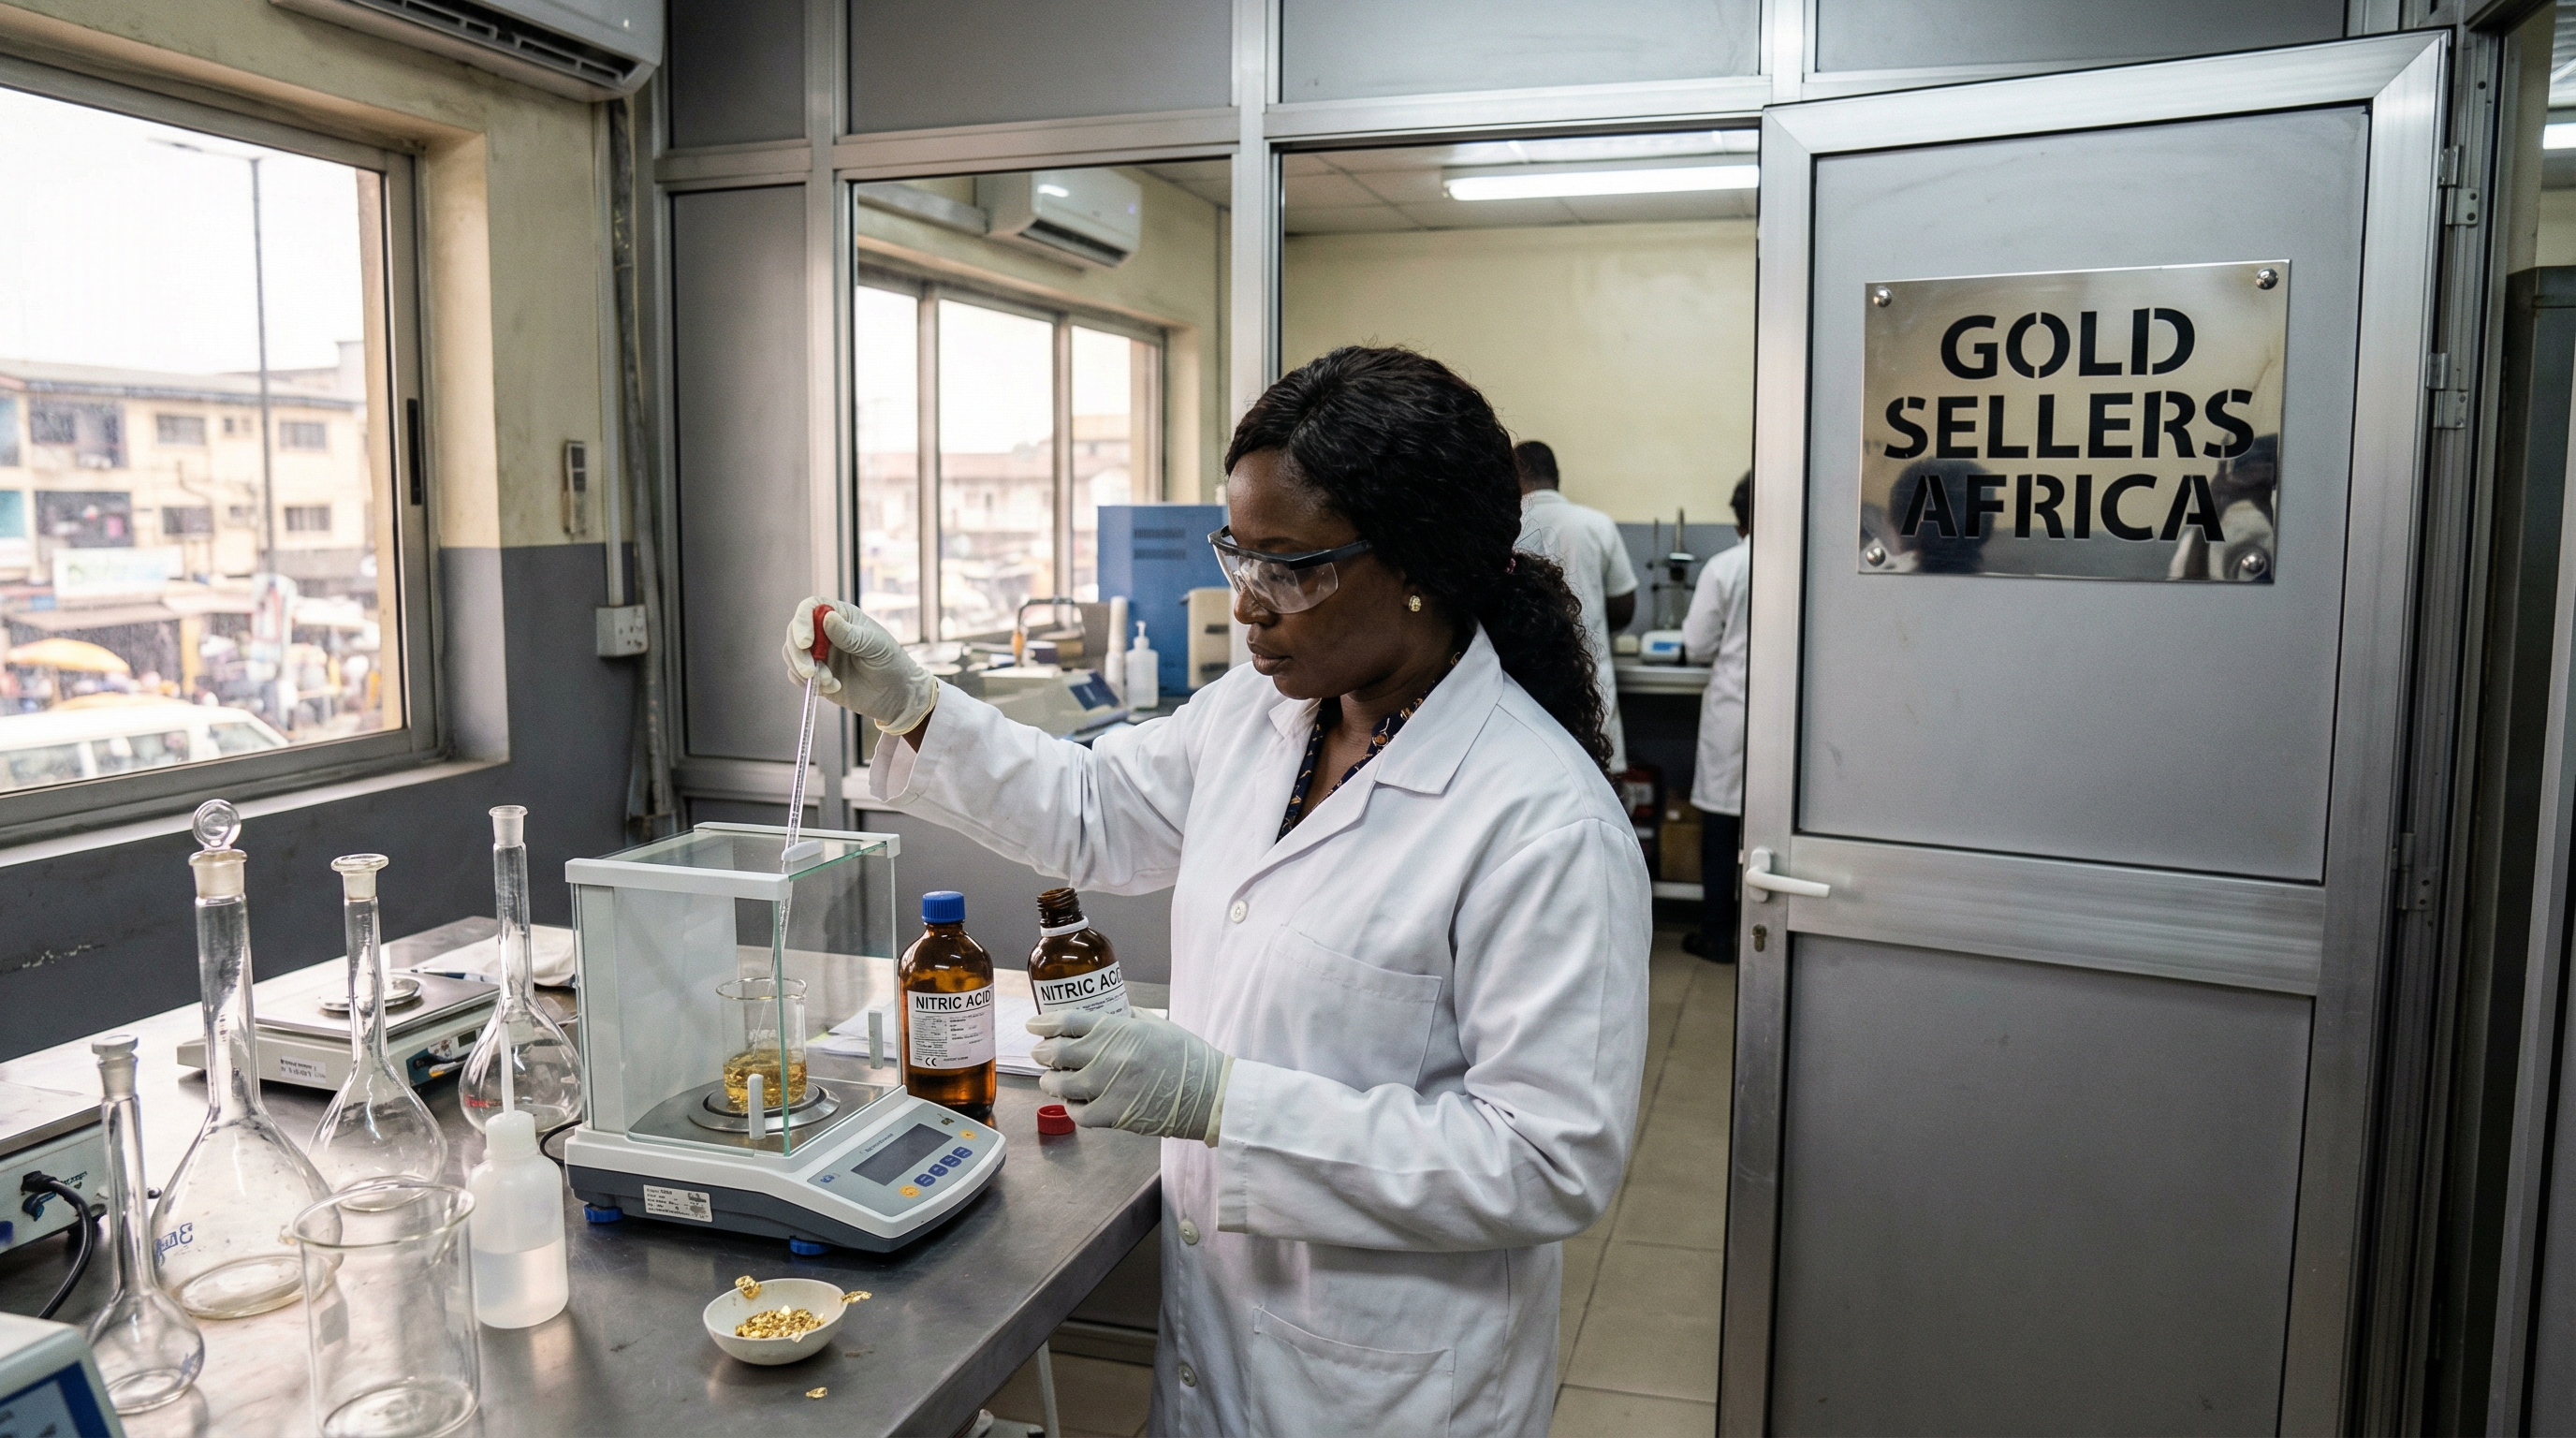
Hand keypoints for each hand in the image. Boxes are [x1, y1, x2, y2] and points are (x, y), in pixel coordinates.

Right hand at [783, 597, 937, 733]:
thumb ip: (850, 635)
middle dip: (797, 653)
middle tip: (810, 672)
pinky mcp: (817, 674)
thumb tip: (826, 617)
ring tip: (829, 682)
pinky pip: (796, 675)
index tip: (806, 643)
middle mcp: (825, 632)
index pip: (810, 608)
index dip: (802, 622)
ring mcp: (819, 654)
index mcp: (840, 616)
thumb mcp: (875, 646)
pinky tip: (832, 688)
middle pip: (795, 632)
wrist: (896, 696)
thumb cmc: (891, 663)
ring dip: (803, 670)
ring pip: (792, 654)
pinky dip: (807, 684)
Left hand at [1027, 1010, 1232, 1142]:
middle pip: (1056, 1052)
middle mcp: (1108, 1056)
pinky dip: (1070, 1106)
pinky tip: (1073, 1102)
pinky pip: (1077, 1112)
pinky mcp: (1113, 1115)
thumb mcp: (1156, 1024)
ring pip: (1059, 1084)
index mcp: (1119, 1029)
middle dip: (1041, 1051)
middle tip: (1039, 1051)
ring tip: (1050, 1078)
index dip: (1044, 1022)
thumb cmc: (1187, 1057)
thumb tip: (1101, 1016)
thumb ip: (1125, 1019)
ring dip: (1049, 1080)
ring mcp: (1108, 1087)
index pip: (1067, 1021)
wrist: (1209, 1093)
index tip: (1034, 1023)